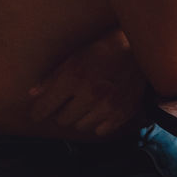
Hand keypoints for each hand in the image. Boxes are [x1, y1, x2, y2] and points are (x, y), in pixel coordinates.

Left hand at [28, 30, 147, 138]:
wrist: (144, 47)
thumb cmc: (107, 46)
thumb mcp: (76, 54)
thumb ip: (52, 76)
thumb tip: (32, 95)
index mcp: (74, 75)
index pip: (44, 107)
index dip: (39, 111)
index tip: (39, 112)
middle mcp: (90, 92)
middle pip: (62, 119)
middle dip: (63, 110)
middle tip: (70, 100)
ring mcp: (108, 104)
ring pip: (81, 126)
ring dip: (81, 116)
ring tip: (88, 101)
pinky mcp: (123, 112)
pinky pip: (101, 130)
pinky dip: (99, 121)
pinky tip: (102, 107)